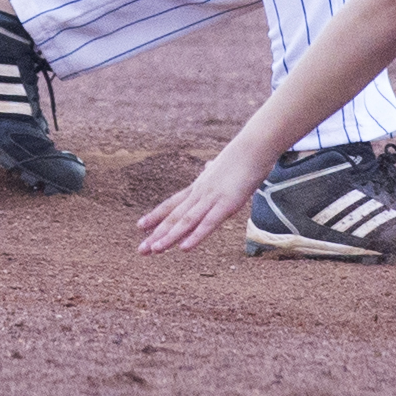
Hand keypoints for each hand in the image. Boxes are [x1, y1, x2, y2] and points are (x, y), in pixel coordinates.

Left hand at [136, 141, 275, 253]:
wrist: (255, 145)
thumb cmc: (243, 155)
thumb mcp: (223, 164)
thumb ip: (213, 169)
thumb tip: (207, 165)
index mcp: (200, 185)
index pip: (174, 203)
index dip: (156, 215)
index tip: (140, 226)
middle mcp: (201, 193)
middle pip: (175, 215)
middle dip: (157, 233)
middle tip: (141, 250)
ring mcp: (212, 198)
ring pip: (186, 221)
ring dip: (169, 236)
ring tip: (154, 249)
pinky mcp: (227, 204)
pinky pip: (208, 223)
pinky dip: (195, 236)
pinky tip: (183, 248)